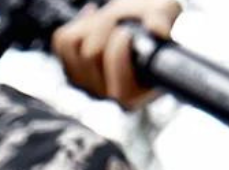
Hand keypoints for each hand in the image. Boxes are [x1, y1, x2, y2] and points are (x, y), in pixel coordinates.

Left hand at [52, 0, 181, 108]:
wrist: (136, 19)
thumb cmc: (153, 22)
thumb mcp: (165, 14)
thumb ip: (163, 21)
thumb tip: (159, 32)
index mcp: (132, 95)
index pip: (113, 82)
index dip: (119, 50)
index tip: (130, 33)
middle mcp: (105, 95)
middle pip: (90, 54)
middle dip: (107, 27)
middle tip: (123, 22)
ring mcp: (84, 85)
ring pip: (73, 46)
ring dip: (93, 25)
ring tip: (112, 21)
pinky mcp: (70, 70)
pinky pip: (62, 41)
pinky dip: (79, 24)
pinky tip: (95, 22)